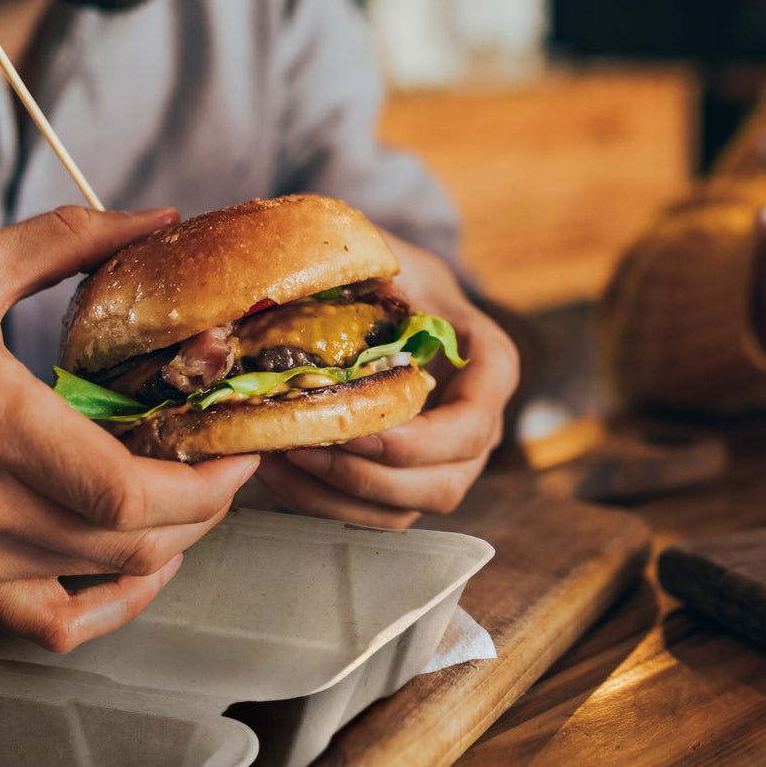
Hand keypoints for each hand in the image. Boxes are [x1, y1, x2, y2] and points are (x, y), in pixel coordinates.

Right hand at [0, 206, 257, 650]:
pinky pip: (44, 623)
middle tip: (230, 463)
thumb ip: (65, 240)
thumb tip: (153, 217)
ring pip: (101, 583)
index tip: (238, 446)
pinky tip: (131, 567)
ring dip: (168, 546)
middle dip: (206, 510)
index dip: (206, 481)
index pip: (129, 489)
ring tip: (193, 497)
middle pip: (133, 542)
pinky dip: (104, 606)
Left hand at [254, 235, 517, 527]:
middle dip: (367, 477)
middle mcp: (477, 423)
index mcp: (490, 366)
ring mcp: (444, 459)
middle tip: (304, 449)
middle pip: (442, 482)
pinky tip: (275, 469)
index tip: (359, 432)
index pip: (470, 424)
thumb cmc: (390, 268)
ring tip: (278, 462)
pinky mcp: (405, 479)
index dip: (417, 442)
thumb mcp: (384, 255)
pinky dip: (321, 501)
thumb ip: (360, 268)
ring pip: (404, 509)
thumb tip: (291, 291)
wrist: (390, 288)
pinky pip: (371, 512)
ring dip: (336, 497)